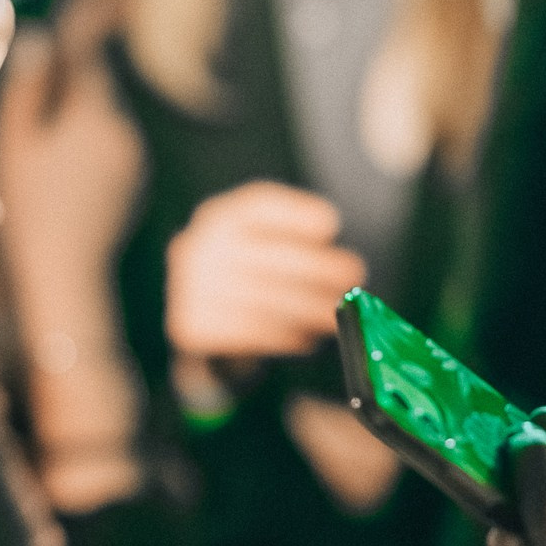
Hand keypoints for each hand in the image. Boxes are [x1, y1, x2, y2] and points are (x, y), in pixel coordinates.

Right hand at [0, 33, 146, 273]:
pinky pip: (105, 153)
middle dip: (66, 88)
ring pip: (98, 123)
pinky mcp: (130, 187)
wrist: (61, 274)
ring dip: (73, 123)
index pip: (89, 55)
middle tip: (30, 109)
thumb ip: (28, 87)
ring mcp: (132, 162)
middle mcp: (122, 132)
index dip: (81, 24)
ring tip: (37, 158)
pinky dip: (82, 152)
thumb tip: (39, 38)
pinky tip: (56, 181)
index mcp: (94, 113)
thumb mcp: (15, 142)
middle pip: (93, 90)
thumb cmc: (28, 207)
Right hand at [163, 181, 365, 359]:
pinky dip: (286, 337)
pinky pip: (253, 333)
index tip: (329, 226)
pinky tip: (308, 338)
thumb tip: (342, 268)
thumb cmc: (243, 273)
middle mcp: (199, 247)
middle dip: (320, 270)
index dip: (295, 214)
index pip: (258, 206)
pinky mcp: (193, 327)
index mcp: (217, 217)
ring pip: (268, 301)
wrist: (191, 316)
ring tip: (338, 316)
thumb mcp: (256, 245)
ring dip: (311, 310)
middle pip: (271, 256)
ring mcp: (192, 288)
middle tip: (354, 279)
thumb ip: (292, 244)